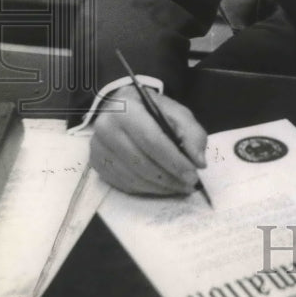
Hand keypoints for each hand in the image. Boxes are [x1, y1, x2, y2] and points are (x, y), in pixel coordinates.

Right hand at [90, 86, 206, 195]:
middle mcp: (105, 127)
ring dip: (159, 186)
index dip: (174, 161)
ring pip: (133, 177)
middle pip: (141, 162)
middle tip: (188, 184)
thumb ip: (192, 134)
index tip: (193, 175)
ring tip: (178, 186)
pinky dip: (146, 188)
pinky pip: (124, 184)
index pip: (152, 140)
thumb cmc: (153, 111)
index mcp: (126, 108)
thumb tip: (198, 162)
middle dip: (169, 177)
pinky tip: (161, 186)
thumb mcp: (176, 113)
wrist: (125, 108)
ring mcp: (98, 147)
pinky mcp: (97, 163)